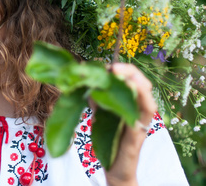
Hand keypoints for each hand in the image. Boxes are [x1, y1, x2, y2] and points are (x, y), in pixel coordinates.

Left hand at [104, 63, 157, 185]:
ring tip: (124, 77)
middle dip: (130, 73)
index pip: (134, 81)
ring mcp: (141, 126)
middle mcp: (140, 113)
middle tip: (113, 67)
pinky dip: (135, 111)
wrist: (113, 169)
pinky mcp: (136, 140)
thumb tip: (87, 82)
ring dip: (137, 87)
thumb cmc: (109, 141)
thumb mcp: (100, 115)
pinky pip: (139, 123)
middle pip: (144, 87)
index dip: (124, 70)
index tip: (107, 65)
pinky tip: (128, 101)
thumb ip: (97, 100)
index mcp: (133, 105)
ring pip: (148, 103)